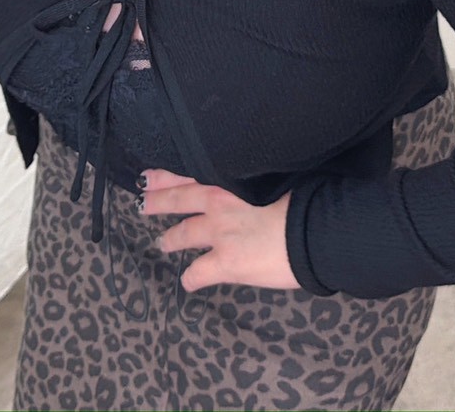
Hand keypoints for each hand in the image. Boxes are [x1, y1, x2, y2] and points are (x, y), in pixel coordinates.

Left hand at [140, 168, 300, 293]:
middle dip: (158, 201)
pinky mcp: (225, 263)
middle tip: (143, 201)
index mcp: (229, 179)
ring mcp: (218, 234)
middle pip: (179, 199)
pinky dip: (191, 278)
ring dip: (170, 239)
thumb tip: (250, 182)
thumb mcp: (271, 177)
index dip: (166, 176)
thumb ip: (252, 179)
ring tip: (162, 242)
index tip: (148, 176)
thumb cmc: (300, 199)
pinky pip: (198, 273)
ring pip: (184, 234)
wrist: (311, 231)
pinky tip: (187, 281)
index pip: (190, 174)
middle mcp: (218, 203)